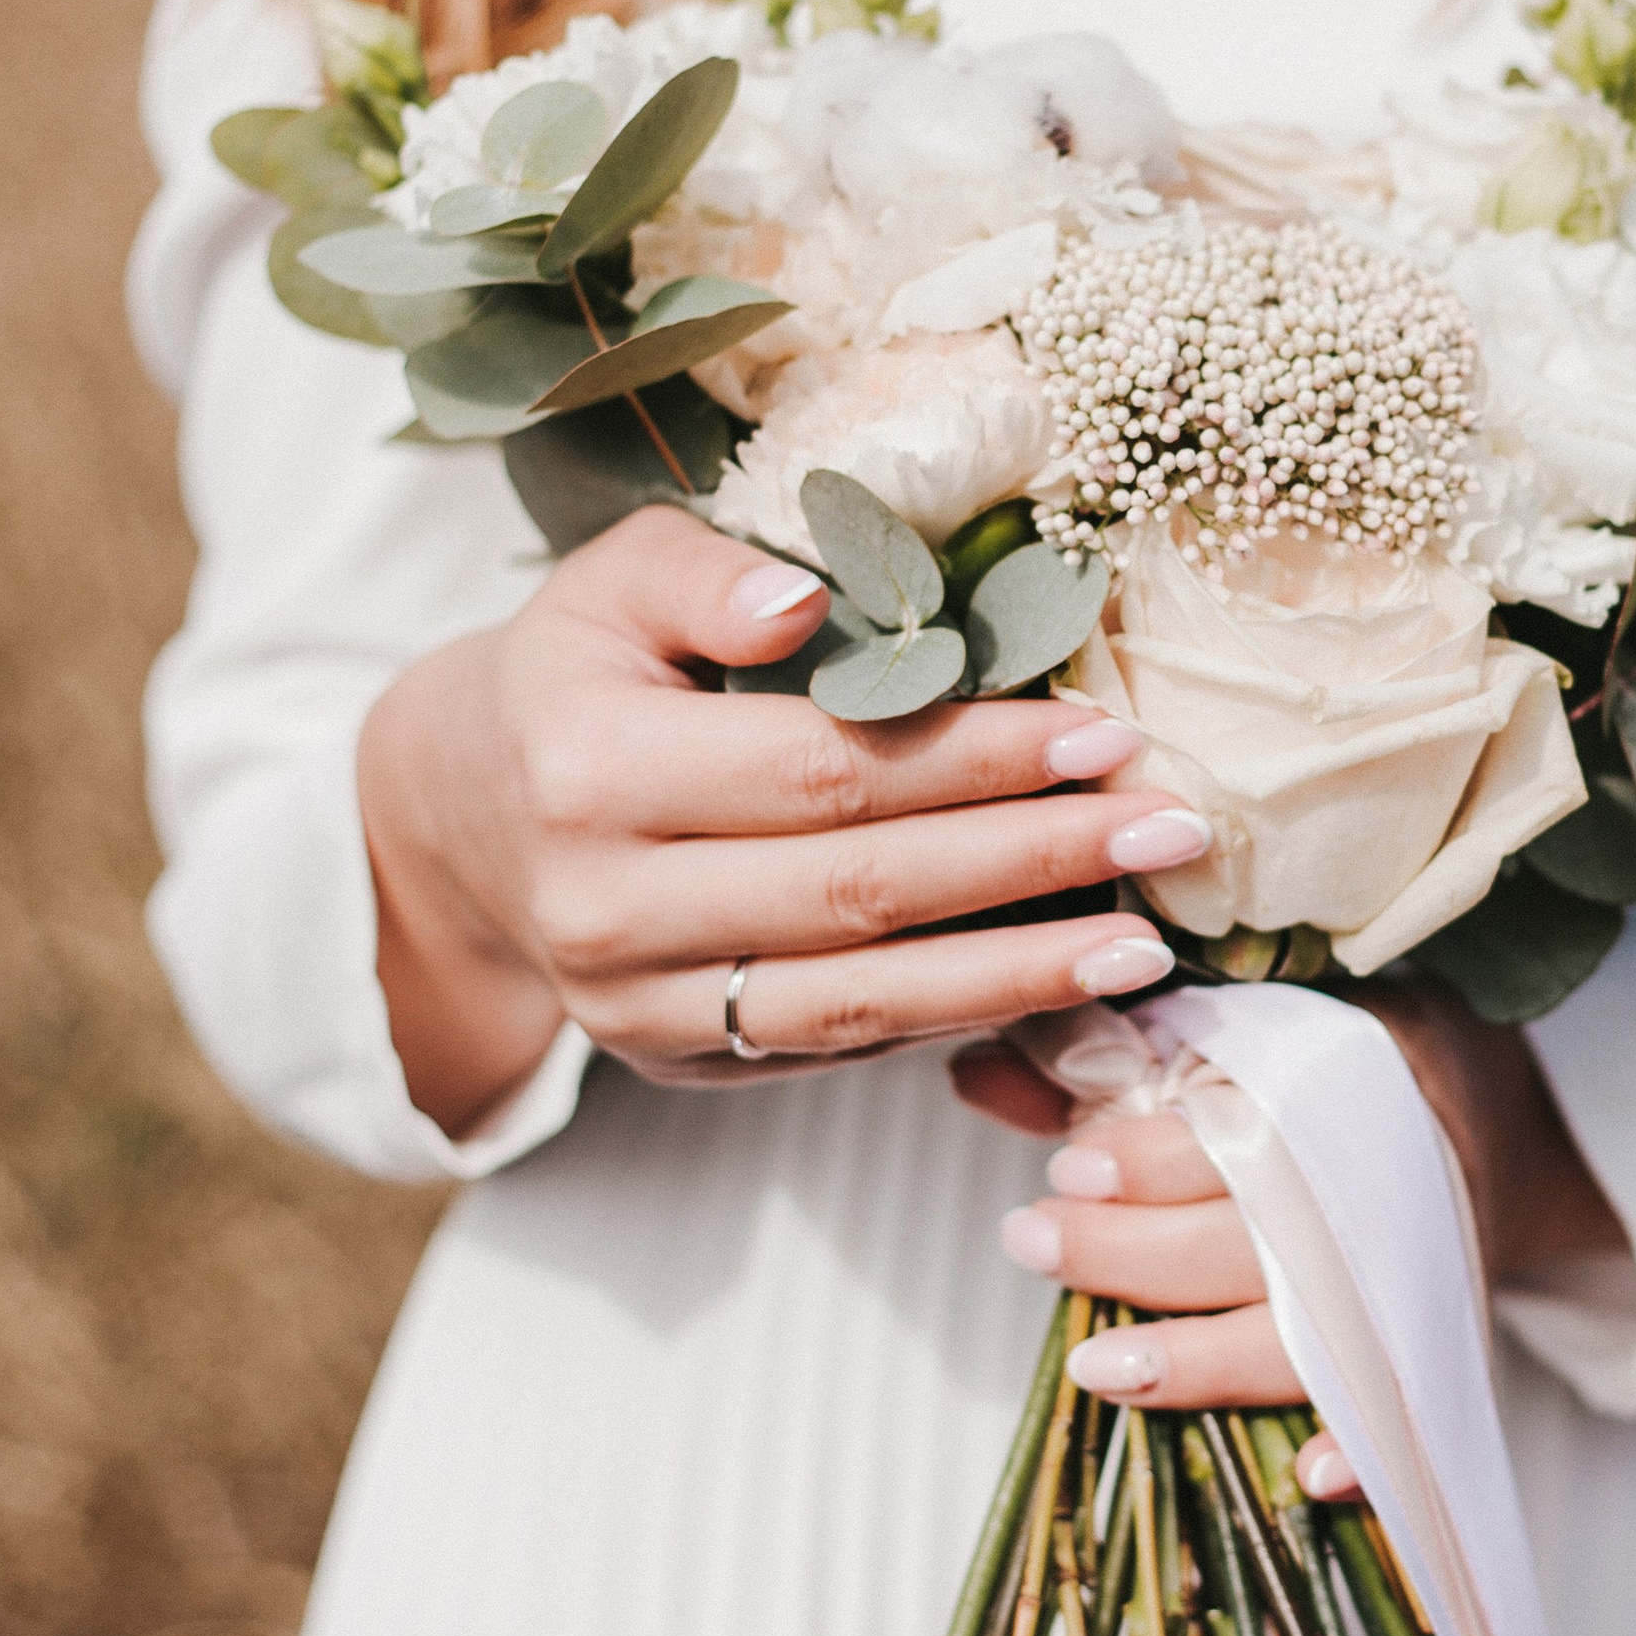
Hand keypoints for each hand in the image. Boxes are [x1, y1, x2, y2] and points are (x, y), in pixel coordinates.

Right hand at [356, 506, 1214, 1137]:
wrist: (464, 825)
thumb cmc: (575, 679)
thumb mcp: (606, 584)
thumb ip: (702, 570)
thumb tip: (809, 598)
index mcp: (591, 772)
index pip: (821, 770)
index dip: (973, 759)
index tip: (1105, 733)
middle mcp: (607, 909)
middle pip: (859, 890)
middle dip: (1033, 862)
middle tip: (1171, 827)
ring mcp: (642, 1008)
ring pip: (859, 1002)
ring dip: (1020, 976)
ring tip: (1146, 944)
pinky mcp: (680, 1064)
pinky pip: (838, 1049)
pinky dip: (957, 1020)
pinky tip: (1059, 984)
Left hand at [951, 973, 1629, 1451]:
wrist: (1490, 1121)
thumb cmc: (1330, 1079)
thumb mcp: (1233, 1039)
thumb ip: (1107, 1063)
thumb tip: (971, 1075)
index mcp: (1348, 1093)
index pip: (1242, 1133)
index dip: (1153, 1158)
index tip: (1069, 1166)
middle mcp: (1385, 1192)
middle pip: (1254, 1238)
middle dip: (1133, 1252)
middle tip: (1034, 1237)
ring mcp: (1414, 1284)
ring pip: (1304, 1338)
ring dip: (1200, 1362)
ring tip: (1094, 1364)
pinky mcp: (1434, 1355)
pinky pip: (1404, 1419)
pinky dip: (1362, 1454)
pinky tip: (1303, 1481)